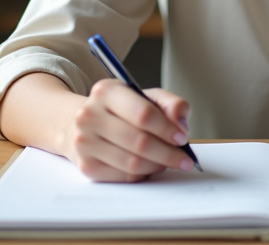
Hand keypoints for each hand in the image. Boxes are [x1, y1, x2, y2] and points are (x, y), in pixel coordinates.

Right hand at [64, 79, 193, 181]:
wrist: (83, 124)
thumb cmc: (121, 110)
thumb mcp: (145, 97)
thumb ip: (170, 103)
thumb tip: (181, 123)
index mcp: (106, 91)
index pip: (143, 114)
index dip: (167, 129)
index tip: (182, 137)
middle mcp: (89, 115)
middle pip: (139, 142)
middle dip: (168, 153)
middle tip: (184, 158)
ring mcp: (84, 143)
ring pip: (133, 163)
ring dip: (158, 165)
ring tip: (168, 162)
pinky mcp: (86, 166)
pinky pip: (124, 176)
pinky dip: (143, 174)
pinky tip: (149, 166)